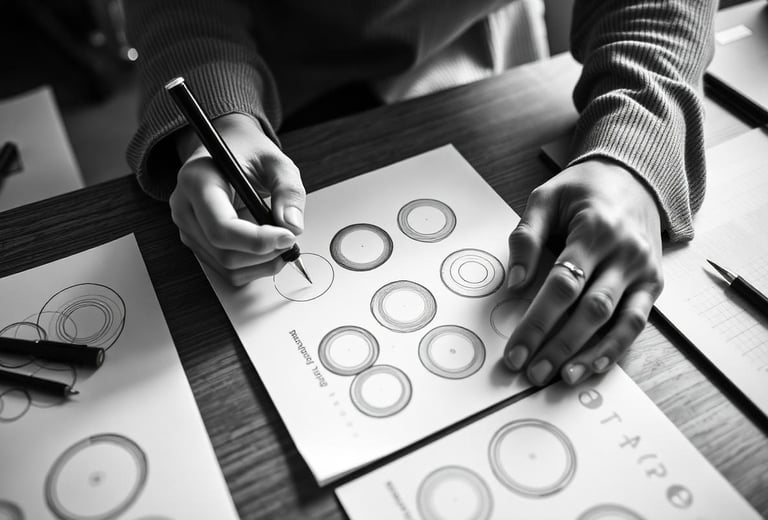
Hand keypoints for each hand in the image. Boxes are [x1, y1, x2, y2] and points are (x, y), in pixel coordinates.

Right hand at [170, 113, 305, 285]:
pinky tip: (268, 250)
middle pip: (224, 253)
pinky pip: (226, 270)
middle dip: (264, 254)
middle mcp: (185, 208)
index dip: (258, 240)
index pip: (222, 227)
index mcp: (197, 181)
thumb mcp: (275, 160)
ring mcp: (188, 229)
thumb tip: (292, 226)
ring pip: (226, 268)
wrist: (227, 148)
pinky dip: (253, 268)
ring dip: (261, 264)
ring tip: (282, 244)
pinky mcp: (198, 243)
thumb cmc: (247, 151)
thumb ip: (288, 190)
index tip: (288, 237)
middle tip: (290, 240)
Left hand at [503, 159, 663, 385]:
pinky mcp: (653, 283)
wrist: (634, 176)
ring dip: (589, 353)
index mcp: (594, 228)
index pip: (562, 284)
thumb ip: (526, 236)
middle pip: (589, 308)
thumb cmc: (582, 191)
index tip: (515, 350)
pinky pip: (637, 322)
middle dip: (558, 345)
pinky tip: (594, 366)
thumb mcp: (545, 198)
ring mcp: (643, 270)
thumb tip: (514, 283)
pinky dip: (615, 347)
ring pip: (617, 320)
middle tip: (530, 372)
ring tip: (560, 377)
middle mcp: (624, 252)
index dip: (537, 321)